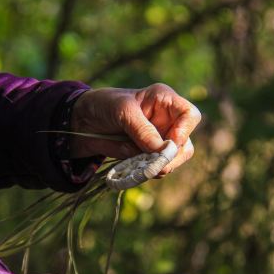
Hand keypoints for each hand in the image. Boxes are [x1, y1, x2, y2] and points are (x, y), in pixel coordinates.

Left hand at [70, 83, 200, 174]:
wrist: (84, 122)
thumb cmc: (105, 105)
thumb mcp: (122, 111)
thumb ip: (142, 130)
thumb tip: (162, 152)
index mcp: (165, 101)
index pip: (190, 115)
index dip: (184, 131)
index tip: (169, 144)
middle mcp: (167, 122)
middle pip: (185, 144)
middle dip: (173, 157)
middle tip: (156, 166)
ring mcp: (159, 141)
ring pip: (173, 160)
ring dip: (159, 167)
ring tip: (140, 167)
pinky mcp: (148, 156)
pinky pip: (156, 169)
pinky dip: (147, 172)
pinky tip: (134, 169)